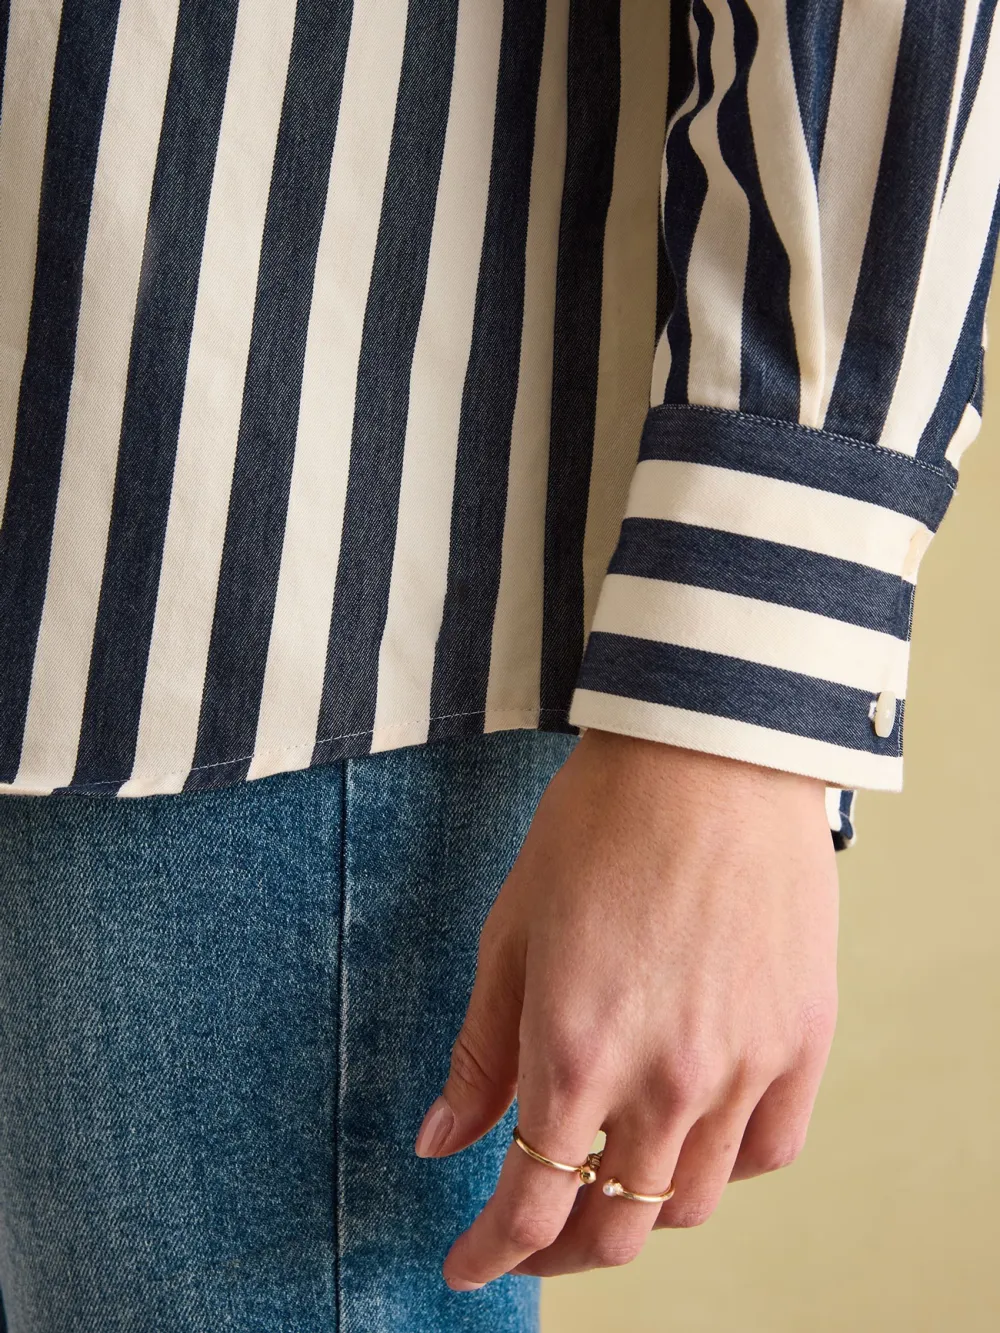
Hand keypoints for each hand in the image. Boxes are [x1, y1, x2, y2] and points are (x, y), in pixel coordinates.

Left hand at [413, 727, 839, 1286]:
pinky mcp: (801, 1039)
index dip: (491, 1256)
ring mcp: (743, 1064)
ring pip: (692, 1202)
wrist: (705, 757)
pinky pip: (768, 1149)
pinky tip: (691, 1134)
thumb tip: (441, 1144)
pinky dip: (722, 1165)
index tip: (468, 1265)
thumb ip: (480, 1053)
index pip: (530, 1207)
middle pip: (616, 1228)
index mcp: (576, 1052)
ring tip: (609, 1176)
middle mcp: (665, 1079)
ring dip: (639, 1210)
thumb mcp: (511, 934)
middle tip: (533, 1237)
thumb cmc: (596, 828)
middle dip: (560, 1253)